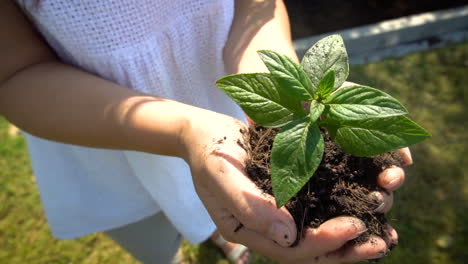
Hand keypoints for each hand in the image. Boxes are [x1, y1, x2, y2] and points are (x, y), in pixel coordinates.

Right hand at [180, 107, 407, 262]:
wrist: (206, 133)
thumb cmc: (209, 154)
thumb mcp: (222, 178)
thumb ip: (251, 207)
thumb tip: (289, 236)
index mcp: (251, 231)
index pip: (292, 249)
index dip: (324, 242)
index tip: (353, 226)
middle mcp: (269, 227)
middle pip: (312, 249)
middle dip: (347, 249)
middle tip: (380, 243)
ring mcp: (282, 211)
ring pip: (320, 232)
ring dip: (352, 235)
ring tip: (384, 232)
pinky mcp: (291, 192)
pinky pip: (321, 207)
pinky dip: (345, 207)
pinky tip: (368, 202)